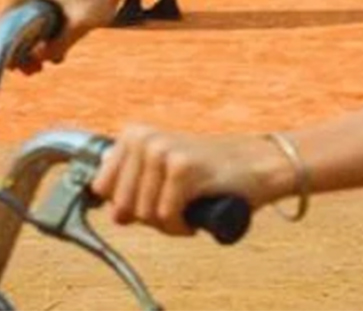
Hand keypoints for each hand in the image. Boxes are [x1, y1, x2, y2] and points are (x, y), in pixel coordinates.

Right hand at [6, 0, 122, 71]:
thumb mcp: (80, 24)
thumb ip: (58, 44)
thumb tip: (36, 60)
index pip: (6, 26)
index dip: (13, 52)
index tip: (23, 71)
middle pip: (16, 21)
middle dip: (27, 48)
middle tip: (36, 71)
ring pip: (28, 16)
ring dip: (38, 39)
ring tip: (49, 61)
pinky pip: (38, 7)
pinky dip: (46, 25)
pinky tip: (57, 46)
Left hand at [92, 125, 277, 234]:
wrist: (260, 164)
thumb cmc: (211, 172)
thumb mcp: (163, 171)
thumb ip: (132, 184)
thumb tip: (110, 210)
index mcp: (134, 135)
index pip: (101, 188)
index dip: (127, 205)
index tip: (152, 201)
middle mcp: (145, 139)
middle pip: (121, 205)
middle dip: (147, 218)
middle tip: (175, 209)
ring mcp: (162, 151)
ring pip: (143, 215)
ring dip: (167, 224)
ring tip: (188, 210)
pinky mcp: (183, 168)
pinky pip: (165, 217)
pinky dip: (181, 226)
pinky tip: (197, 214)